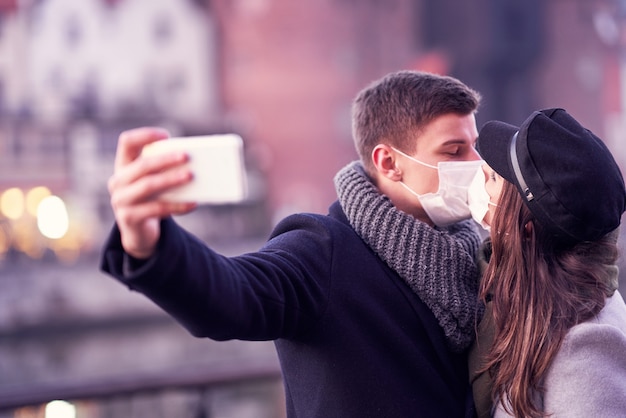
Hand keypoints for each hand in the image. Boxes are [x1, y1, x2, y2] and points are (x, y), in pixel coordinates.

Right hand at [107, 127, 196, 258]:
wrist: (138, 232)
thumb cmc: (152, 199)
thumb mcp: (155, 182)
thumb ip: (166, 170)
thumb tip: (196, 162)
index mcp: (123, 166)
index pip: (127, 142)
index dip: (144, 136)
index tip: (166, 135)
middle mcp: (118, 181)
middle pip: (142, 165)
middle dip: (165, 160)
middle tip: (187, 156)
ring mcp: (121, 200)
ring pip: (148, 186)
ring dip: (171, 180)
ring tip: (191, 176)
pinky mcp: (129, 218)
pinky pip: (156, 209)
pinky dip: (177, 205)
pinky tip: (193, 203)